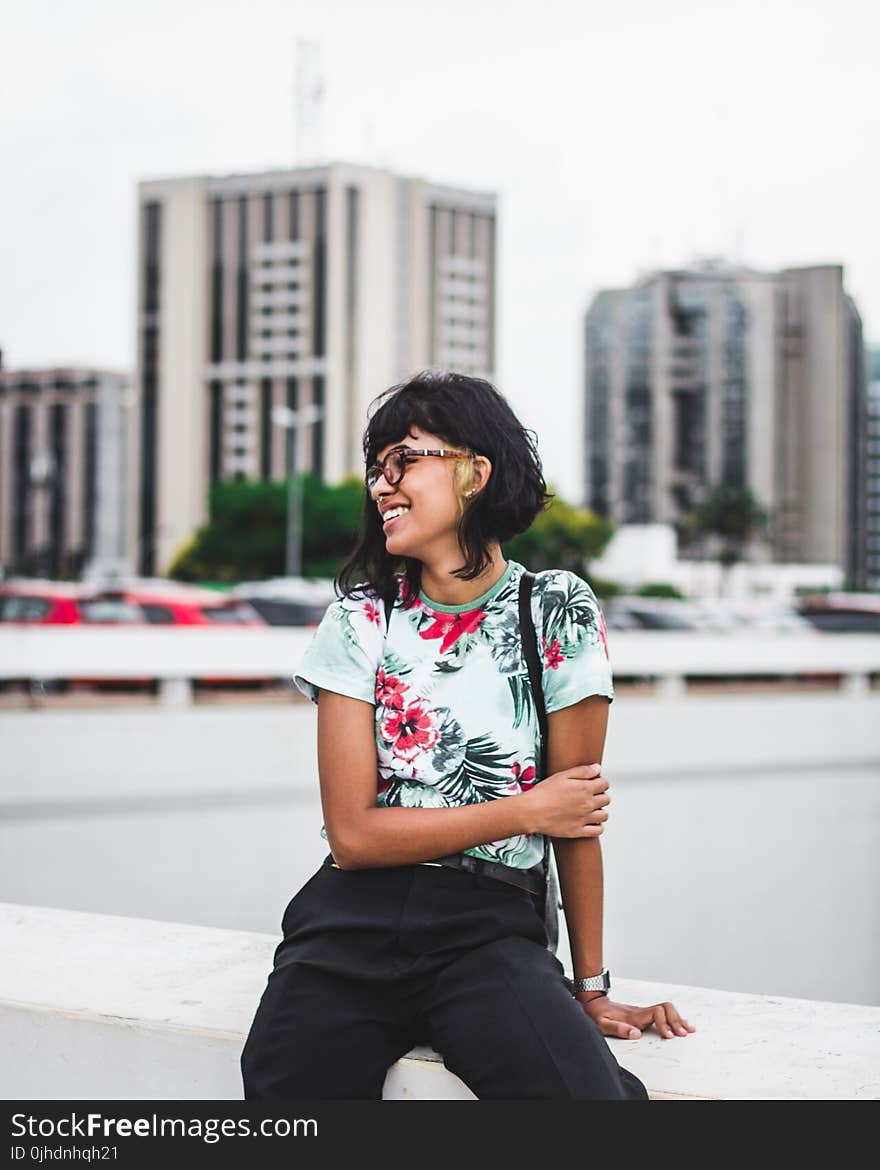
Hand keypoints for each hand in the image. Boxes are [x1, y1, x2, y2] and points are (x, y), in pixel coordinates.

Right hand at [523, 764, 609, 837]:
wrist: (532, 811)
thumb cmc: (544, 793)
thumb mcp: (562, 776)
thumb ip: (582, 771)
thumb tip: (597, 768)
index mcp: (585, 788)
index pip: (604, 784)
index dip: (600, 782)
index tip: (595, 783)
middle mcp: (588, 804)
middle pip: (606, 799)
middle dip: (601, 795)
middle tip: (591, 795)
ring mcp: (584, 818)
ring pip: (604, 815)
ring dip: (600, 811)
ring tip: (592, 809)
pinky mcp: (579, 831)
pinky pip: (598, 831)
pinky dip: (598, 826)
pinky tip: (591, 822)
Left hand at [578, 995, 695, 1039]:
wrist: (594, 1003)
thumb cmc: (597, 1014)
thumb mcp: (603, 1023)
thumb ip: (618, 1028)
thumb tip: (636, 1033)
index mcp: (634, 1015)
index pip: (656, 1013)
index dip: (664, 1023)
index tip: (668, 1036)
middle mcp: (641, 1012)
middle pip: (666, 1009)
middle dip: (676, 1021)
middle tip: (684, 1034)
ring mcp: (643, 1012)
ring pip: (666, 1010)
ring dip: (678, 1019)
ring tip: (689, 1030)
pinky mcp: (644, 1015)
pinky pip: (662, 1014)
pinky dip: (673, 1019)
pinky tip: (680, 1025)